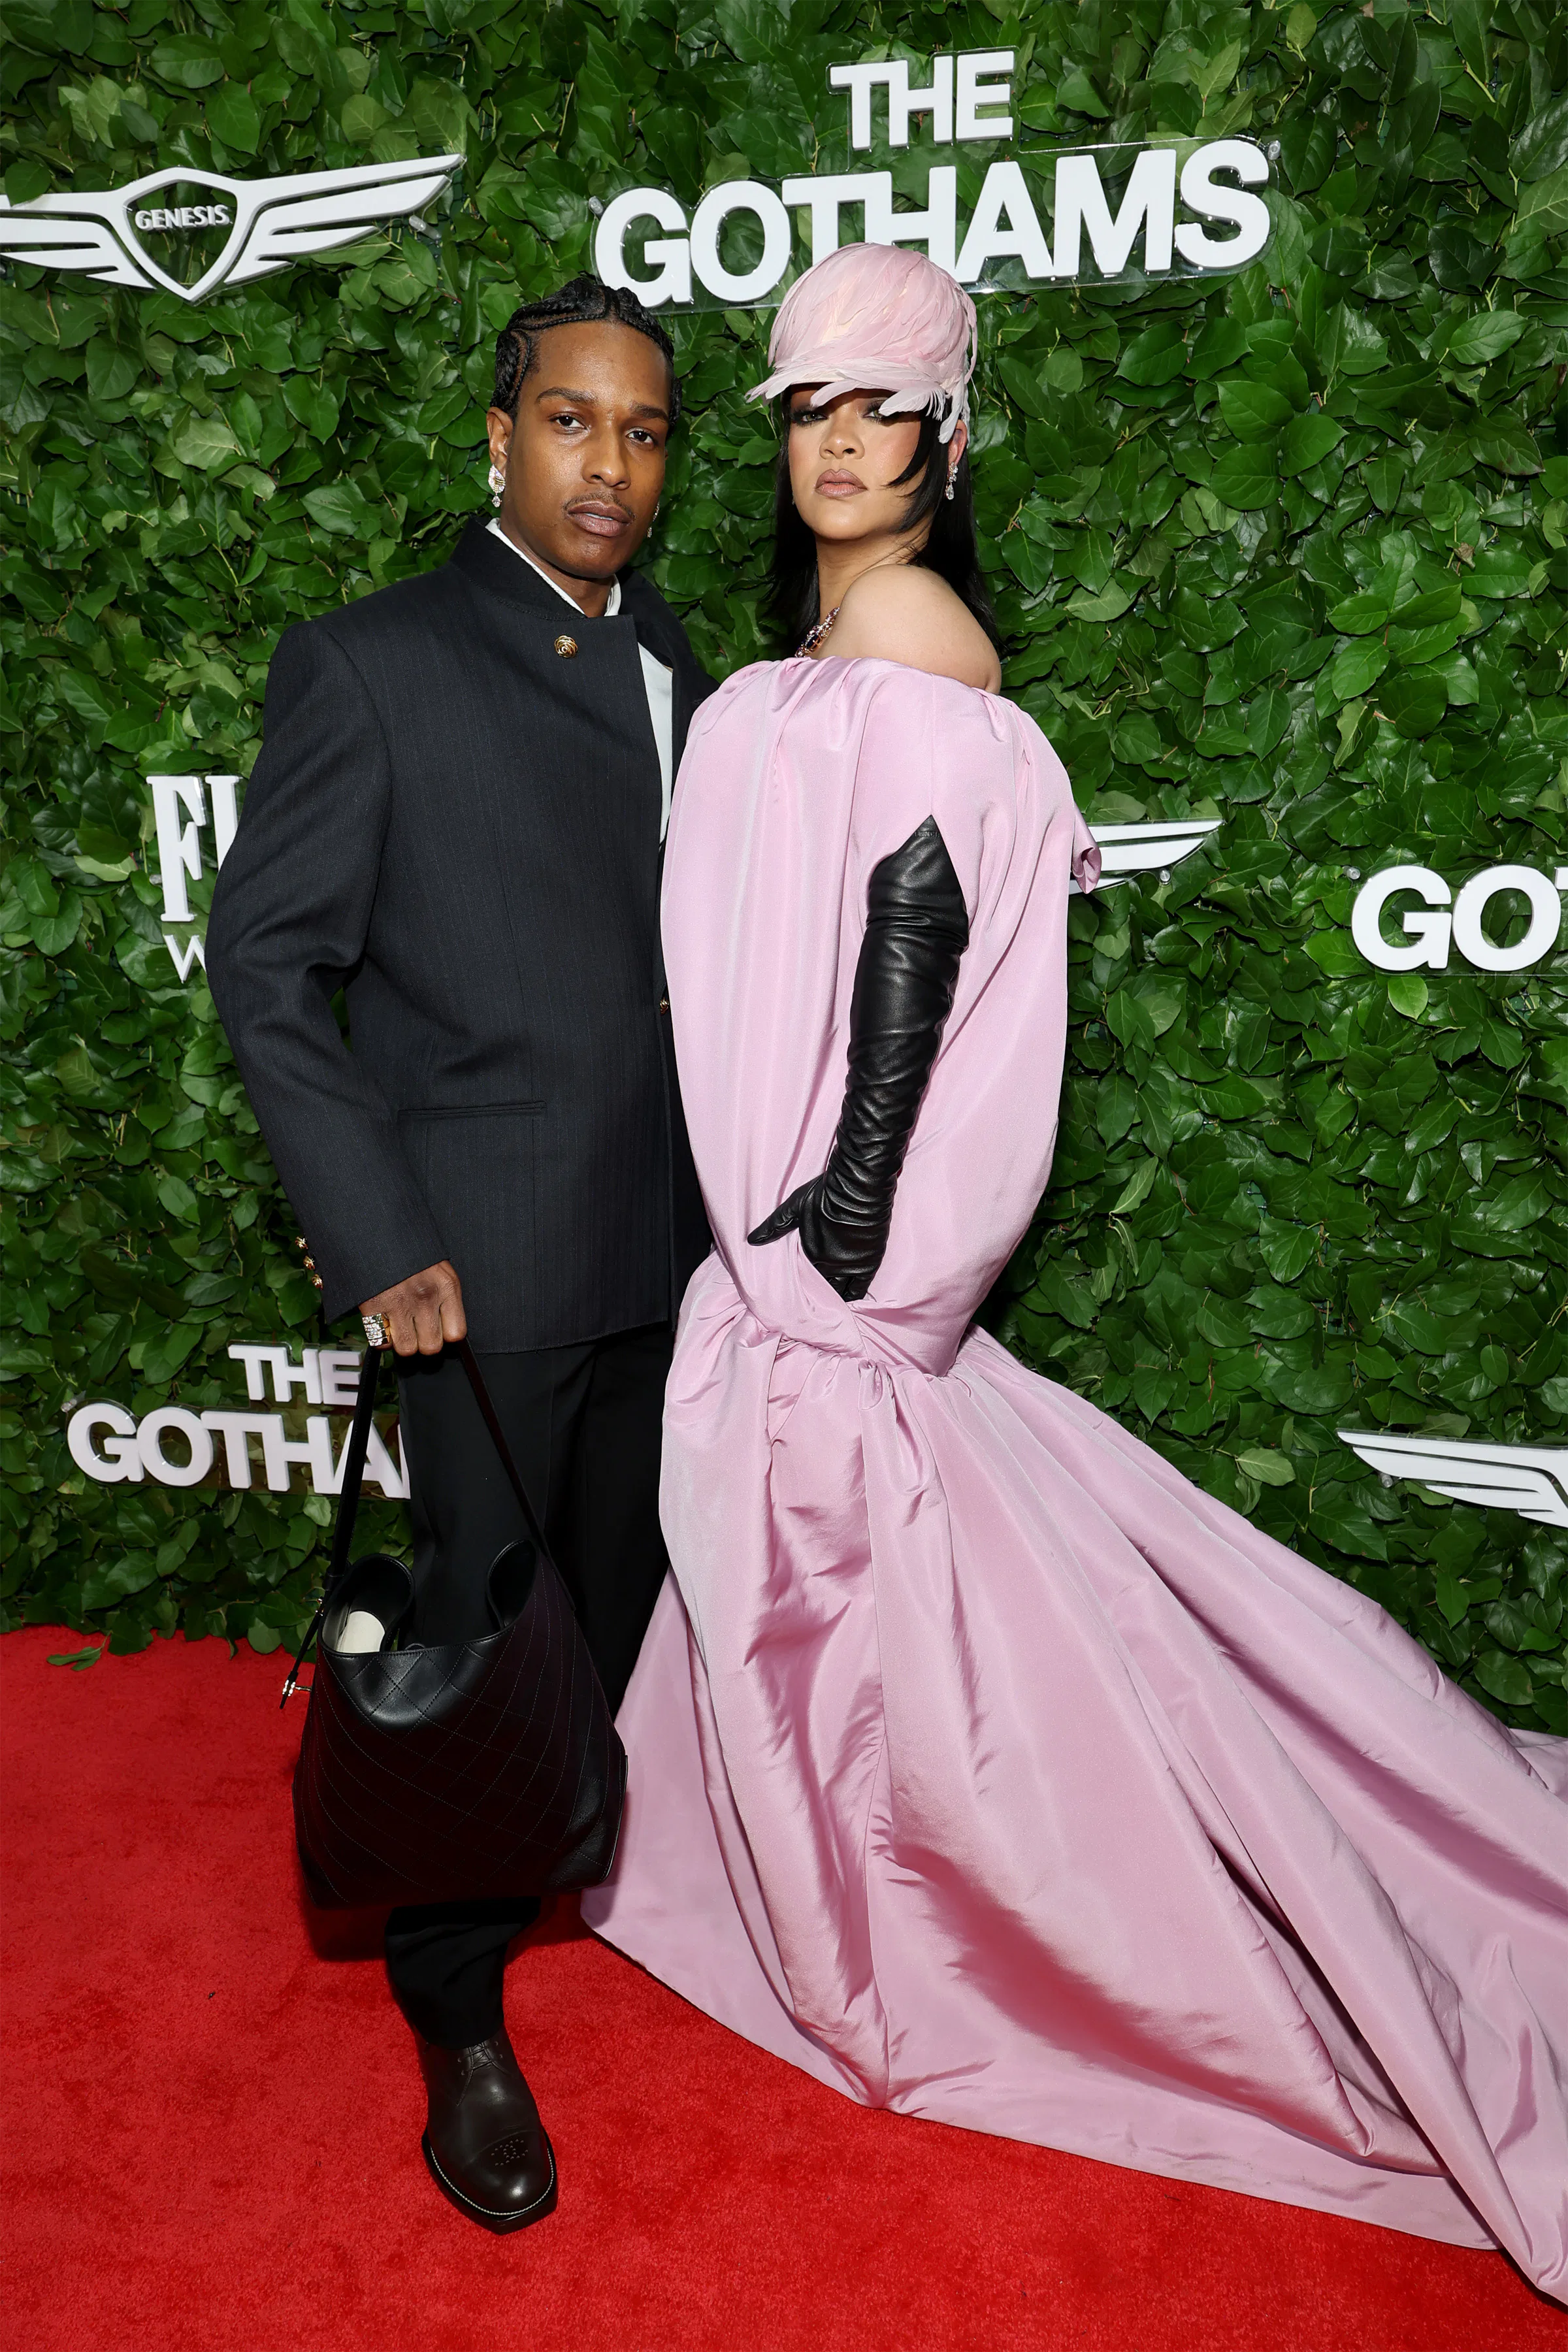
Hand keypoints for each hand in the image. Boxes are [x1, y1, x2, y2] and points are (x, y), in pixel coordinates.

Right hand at [359, 1260, 465, 1356]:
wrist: (378, 1228)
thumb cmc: (410, 1250)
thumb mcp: (439, 1268)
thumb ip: (445, 1295)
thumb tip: (447, 1327)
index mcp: (446, 1286)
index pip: (456, 1333)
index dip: (446, 1334)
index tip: (439, 1330)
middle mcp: (425, 1296)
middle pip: (431, 1347)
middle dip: (423, 1341)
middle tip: (416, 1329)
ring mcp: (399, 1302)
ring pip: (407, 1349)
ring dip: (402, 1342)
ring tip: (399, 1327)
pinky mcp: (374, 1305)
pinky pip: (381, 1340)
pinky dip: (380, 1336)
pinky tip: (383, 1321)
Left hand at [747, 1176, 879, 1302]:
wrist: (860, 1188)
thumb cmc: (826, 1194)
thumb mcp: (793, 1206)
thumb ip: (774, 1225)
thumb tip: (751, 1240)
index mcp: (810, 1251)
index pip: (800, 1277)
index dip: (798, 1282)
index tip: (795, 1287)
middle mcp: (828, 1264)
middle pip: (819, 1286)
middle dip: (815, 1291)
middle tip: (811, 1296)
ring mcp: (849, 1265)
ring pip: (839, 1291)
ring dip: (833, 1296)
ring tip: (827, 1303)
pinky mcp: (869, 1263)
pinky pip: (860, 1289)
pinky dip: (853, 1297)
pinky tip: (848, 1302)